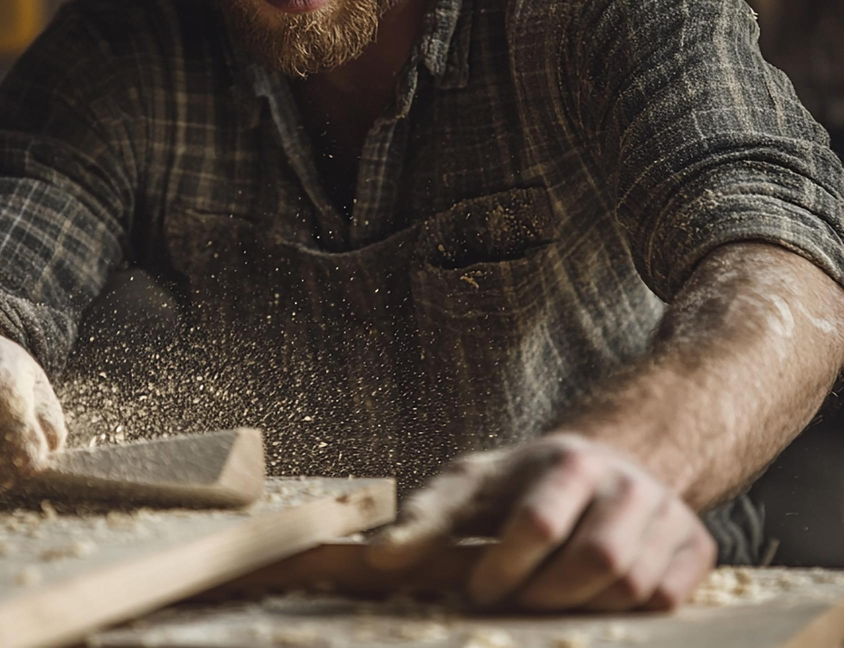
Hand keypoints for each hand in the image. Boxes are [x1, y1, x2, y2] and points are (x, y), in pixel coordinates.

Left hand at [368, 433, 715, 611]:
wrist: (609, 463)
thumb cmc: (526, 482)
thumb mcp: (475, 485)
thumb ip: (428, 519)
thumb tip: (377, 559)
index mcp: (567, 460)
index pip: (538, 523)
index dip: (505, 569)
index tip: (480, 593)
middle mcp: (626, 482)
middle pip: (594, 561)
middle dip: (545, 597)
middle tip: (514, 605)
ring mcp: (667, 512)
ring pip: (632, 586)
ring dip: (582, 607)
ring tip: (547, 599)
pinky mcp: (696, 545)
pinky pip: (666, 601)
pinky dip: (626, 613)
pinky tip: (593, 598)